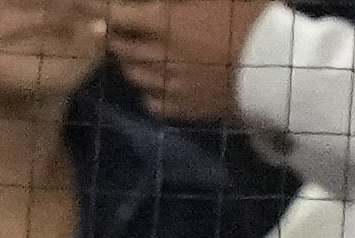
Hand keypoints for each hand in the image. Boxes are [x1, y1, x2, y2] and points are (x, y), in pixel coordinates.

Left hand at [105, 0, 272, 122]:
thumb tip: (160, 2)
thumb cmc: (250, 21)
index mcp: (164, 22)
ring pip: (133, 76)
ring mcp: (171, 85)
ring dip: (131, 64)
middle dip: (114, 37)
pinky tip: (158, 85)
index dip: (91, 8)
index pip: (113, 15)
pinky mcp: (186, 109)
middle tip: (120, 31)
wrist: (278, 68)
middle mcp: (159, 55)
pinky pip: (152, 102)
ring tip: (139, 57)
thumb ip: (181, 0)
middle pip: (119, 48)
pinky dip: (149, 92)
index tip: (76, 3)